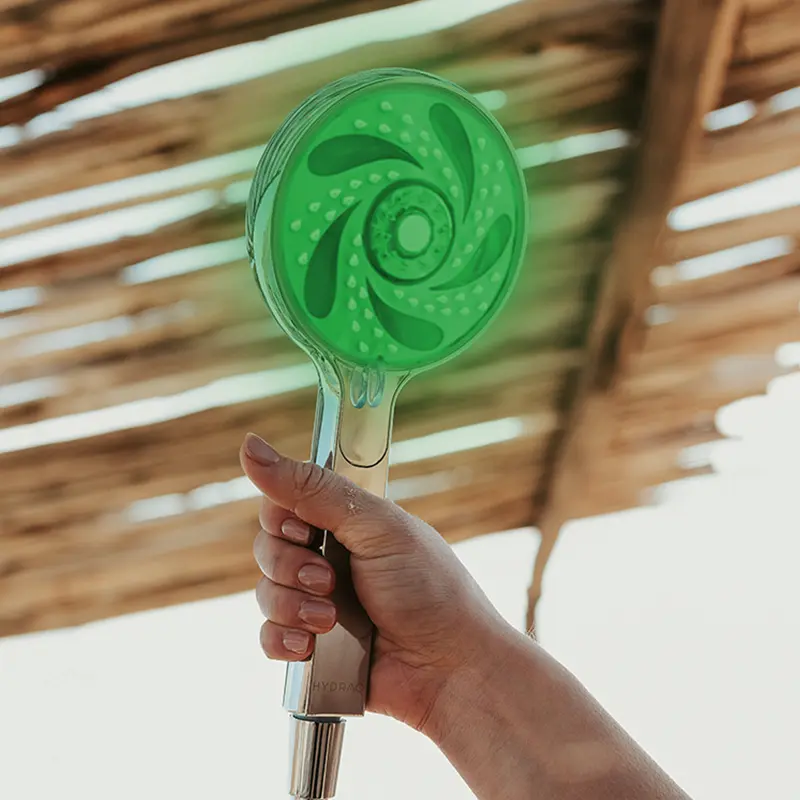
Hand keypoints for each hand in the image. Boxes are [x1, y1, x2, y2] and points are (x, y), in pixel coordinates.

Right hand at [239, 432, 506, 731]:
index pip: (284, 502)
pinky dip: (284, 641)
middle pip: (267, 546)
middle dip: (289, 565)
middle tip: (327, 579)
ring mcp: (317, 603)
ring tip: (331, 619)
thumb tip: (250, 445)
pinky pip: (269, 637)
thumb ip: (313, 489)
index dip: (283, 516)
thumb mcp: (375, 526)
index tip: (307, 530)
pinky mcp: (312, 648)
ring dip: (292, 606)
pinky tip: (311, 647)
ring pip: (265, 593)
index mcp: (346, 523)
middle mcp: (328, 558)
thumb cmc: (428, 588)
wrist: (450, 668)